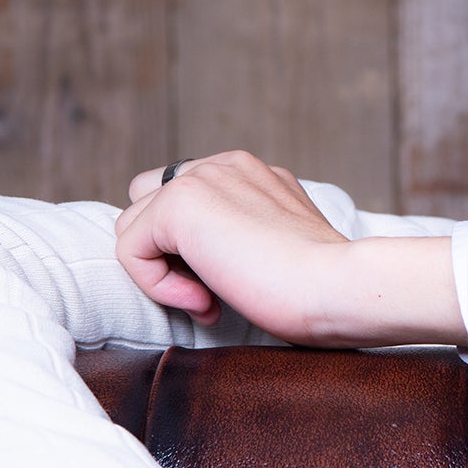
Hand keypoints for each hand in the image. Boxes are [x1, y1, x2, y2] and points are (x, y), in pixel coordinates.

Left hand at [118, 152, 348, 338]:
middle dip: (166, 252)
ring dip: (163, 273)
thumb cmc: (318, 286)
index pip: (186, 199)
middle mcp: (224, 165)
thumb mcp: (276, 248)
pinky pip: (130, 248)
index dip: (192, 250)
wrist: (336, 287)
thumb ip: (238, 238)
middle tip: (210, 293)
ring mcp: (202, 178)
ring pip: (133, 226)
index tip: (233, 286)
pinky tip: (204, 302)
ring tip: (209, 301)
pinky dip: (156, 286)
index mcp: (250, 173)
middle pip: (147, 202)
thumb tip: (199, 261)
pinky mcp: (179, 204)